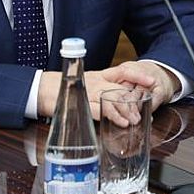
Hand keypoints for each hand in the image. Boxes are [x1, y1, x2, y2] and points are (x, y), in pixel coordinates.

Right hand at [36, 61, 181, 120]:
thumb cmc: (63, 87)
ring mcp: (89, 91)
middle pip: (122, 87)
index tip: (152, 82)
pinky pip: (100, 109)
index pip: (123, 71)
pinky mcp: (81, 103)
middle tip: (148, 109)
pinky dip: (112, 116)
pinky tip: (122, 122)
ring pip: (113, 98)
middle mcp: (96, 81)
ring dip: (127, 110)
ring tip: (137, 119)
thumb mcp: (86, 85)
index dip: (138, 76)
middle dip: (137, 99)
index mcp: (99, 75)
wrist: (41, 89)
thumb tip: (118, 101)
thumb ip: (101, 90)